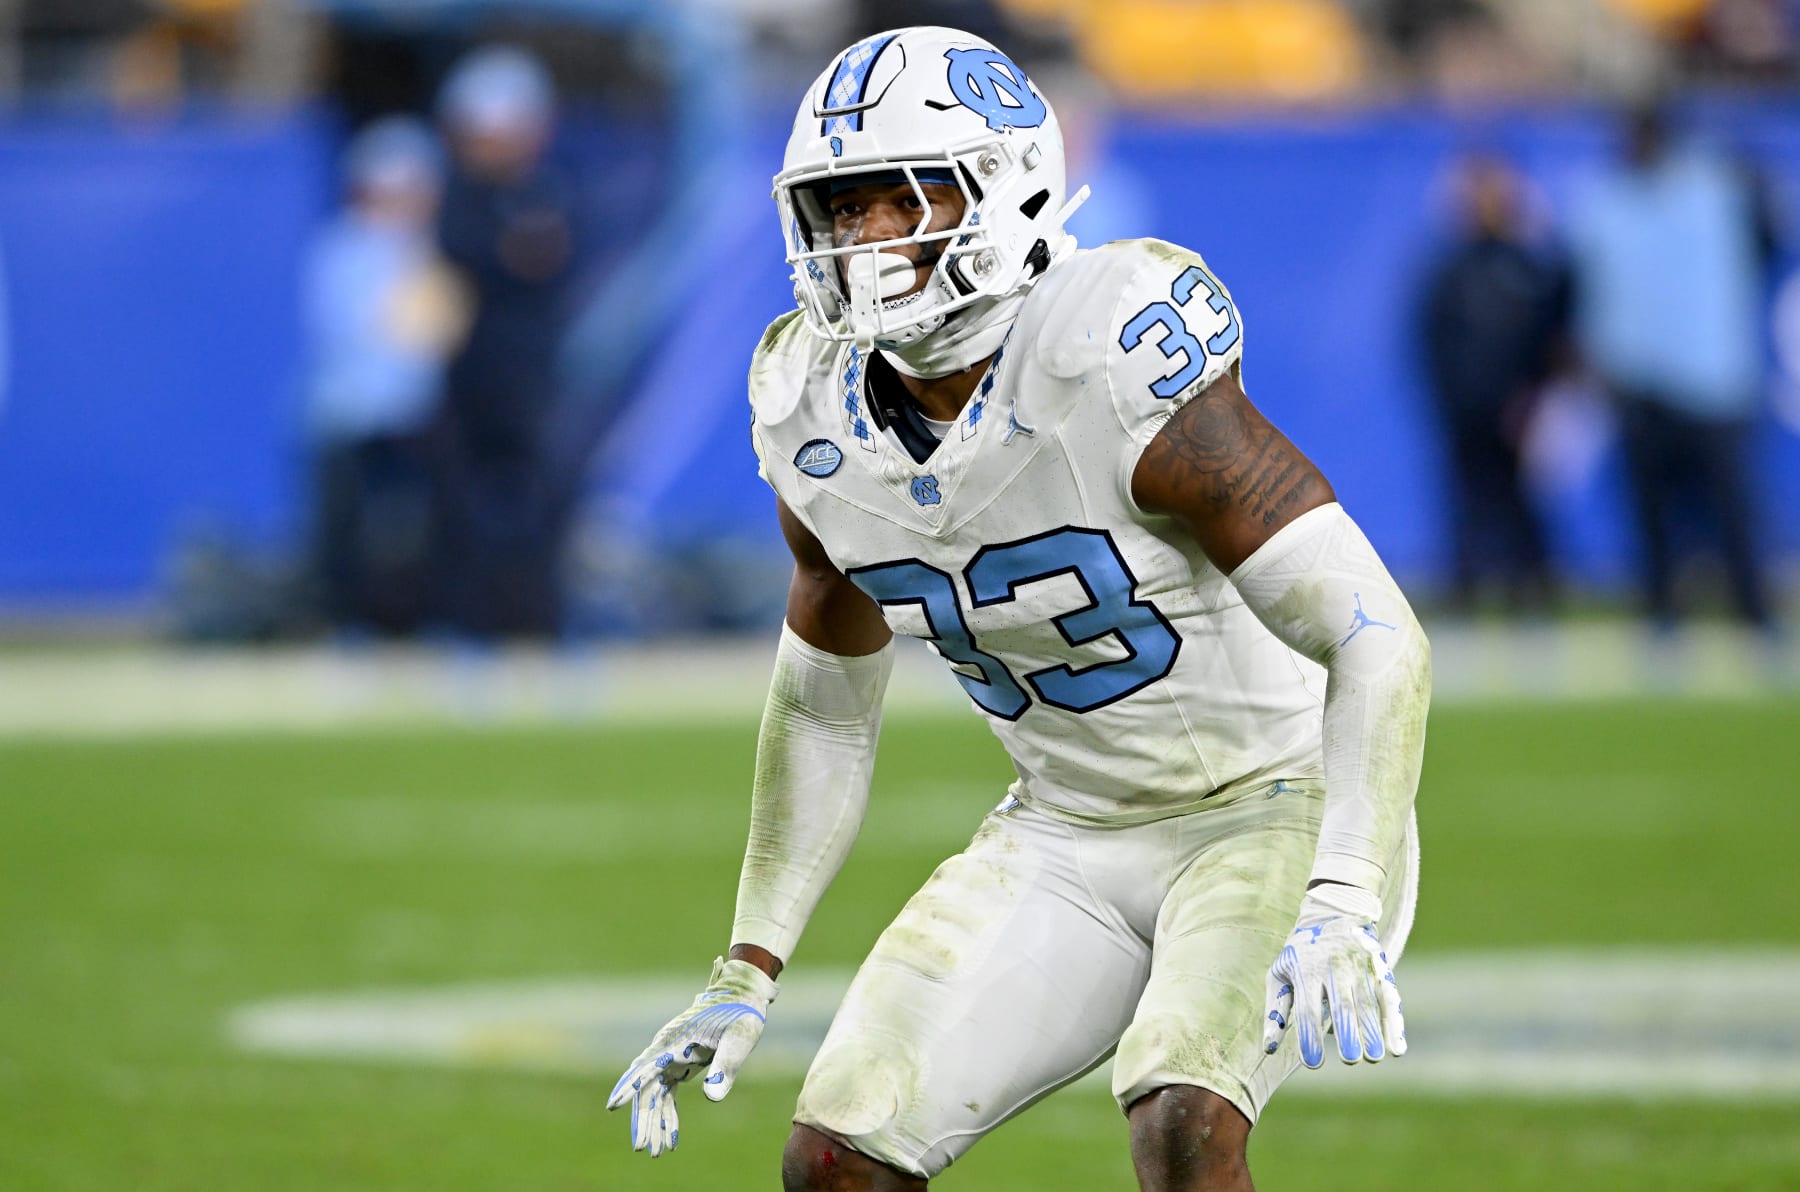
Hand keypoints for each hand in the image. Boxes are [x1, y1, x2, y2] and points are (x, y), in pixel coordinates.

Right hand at [606, 957, 777, 1155]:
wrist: (743, 996)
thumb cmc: (741, 1015)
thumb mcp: (738, 1040)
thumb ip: (724, 1067)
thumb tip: (711, 1098)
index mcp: (674, 1040)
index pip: (645, 1067)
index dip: (629, 1087)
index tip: (614, 1106)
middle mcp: (666, 1049)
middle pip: (646, 1088)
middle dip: (643, 1119)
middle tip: (643, 1148)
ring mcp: (670, 1057)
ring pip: (653, 1094)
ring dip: (653, 1122)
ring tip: (655, 1151)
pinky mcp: (679, 1064)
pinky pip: (666, 1093)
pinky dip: (667, 1114)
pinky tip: (671, 1138)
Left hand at [1263, 883, 1403, 1067]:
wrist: (1334, 911)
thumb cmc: (1301, 952)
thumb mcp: (1280, 972)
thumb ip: (1275, 1011)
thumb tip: (1269, 1048)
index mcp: (1306, 971)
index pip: (1308, 1009)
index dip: (1310, 1037)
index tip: (1312, 1063)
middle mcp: (1334, 968)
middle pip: (1342, 1005)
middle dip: (1347, 1033)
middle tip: (1350, 1060)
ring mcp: (1360, 967)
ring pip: (1368, 1003)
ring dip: (1372, 1032)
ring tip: (1373, 1058)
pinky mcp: (1380, 969)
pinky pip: (1389, 999)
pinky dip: (1394, 1024)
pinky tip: (1397, 1047)